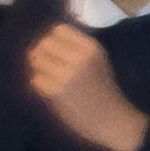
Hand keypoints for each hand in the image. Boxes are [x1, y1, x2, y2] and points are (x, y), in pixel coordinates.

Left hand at [21, 26, 146, 150]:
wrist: (113, 119)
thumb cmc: (102, 90)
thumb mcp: (97, 62)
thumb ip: (73, 50)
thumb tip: (37, 45)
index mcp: (92, 49)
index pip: (58, 30)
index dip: (53, 40)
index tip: (58, 53)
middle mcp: (80, 58)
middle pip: (43, 44)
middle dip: (42, 54)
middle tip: (50, 68)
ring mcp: (67, 75)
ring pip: (36, 61)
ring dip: (40, 70)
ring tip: (53, 80)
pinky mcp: (56, 91)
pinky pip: (35, 80)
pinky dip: (41, 86)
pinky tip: (54, 93)